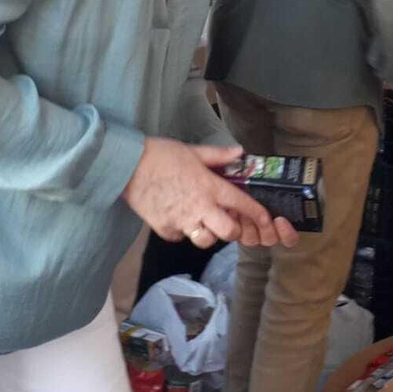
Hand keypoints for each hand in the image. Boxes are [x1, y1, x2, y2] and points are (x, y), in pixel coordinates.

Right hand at [121, 139, 296, 250]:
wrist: (128, 165)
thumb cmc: (161, 154)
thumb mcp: (193, 151)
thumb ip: (218, 155)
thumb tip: (239, 152)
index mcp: (209, 187)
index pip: (241, 204)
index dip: (257, 213)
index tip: (265, 218)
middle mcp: (199, 207)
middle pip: (228, 233)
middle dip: (232, 230)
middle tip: (227, 222)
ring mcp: (181, 221)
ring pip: (205, 241)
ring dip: (208, 234)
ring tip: (201, 221)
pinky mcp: (163, 229)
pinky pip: (180, 237)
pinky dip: (182, 231)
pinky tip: (178, 218)